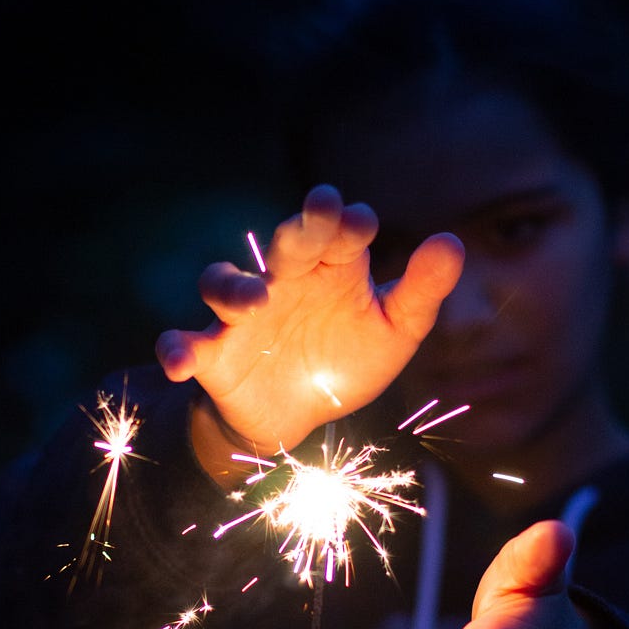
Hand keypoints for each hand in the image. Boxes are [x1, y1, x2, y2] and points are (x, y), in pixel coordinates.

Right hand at [155, 184, 464, 474]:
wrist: (297, 416)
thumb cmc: (344, 360)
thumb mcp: (393, 331)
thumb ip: (420, 292)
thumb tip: (451, 242)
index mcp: (329, 268)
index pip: (339, 232)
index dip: (347, 223)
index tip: (360, 221)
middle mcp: (282, 280)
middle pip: (284, 243)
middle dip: (300, 227)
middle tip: (319, 211)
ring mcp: (241, 316)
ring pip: (222, 282)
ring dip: (234, 286)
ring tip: (256, 301)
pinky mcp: (212, 354)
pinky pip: (182, 344)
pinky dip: (176, 350)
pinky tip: (182, 362)